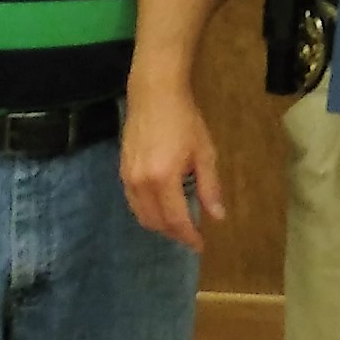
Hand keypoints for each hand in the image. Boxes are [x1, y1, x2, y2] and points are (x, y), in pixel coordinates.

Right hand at [119, 78, 224, 249]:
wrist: (153, 94)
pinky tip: (162, 208)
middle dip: (174, 233)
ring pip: (142, 215)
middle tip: (191, 236)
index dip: (189, 236)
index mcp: (163, 179)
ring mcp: (127, 177)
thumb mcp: (204, 153)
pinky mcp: (121, 171)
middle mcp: (141, 183)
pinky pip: (133, 202)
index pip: (176, 220)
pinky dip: (148, 212)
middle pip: (156, 222)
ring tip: (179, 225)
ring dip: (160, 225)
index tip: (201, 245)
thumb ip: (210, 187)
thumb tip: (218, 216)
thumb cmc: (184, 120)